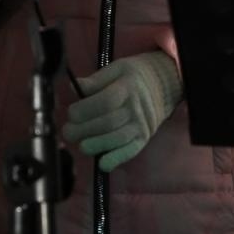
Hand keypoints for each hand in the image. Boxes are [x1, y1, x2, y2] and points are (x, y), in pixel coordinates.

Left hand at [62, 52, 183, 171]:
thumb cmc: (134, 76)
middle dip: (84, 129)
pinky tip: (103, 164)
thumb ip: (96, 80)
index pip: (107, 101)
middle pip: (109, 122)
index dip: (86, 110)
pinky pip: (131, 151)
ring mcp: (141, 125)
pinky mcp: (143, 138)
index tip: (71, 114)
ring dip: (97, 145)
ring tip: (81, 146)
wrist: (165, 84)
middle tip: (68, 132)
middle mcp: (136, 107)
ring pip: (118, 138)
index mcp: (128, 86)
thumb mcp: (117, 69)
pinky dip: (117, 159)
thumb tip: (75, 87)